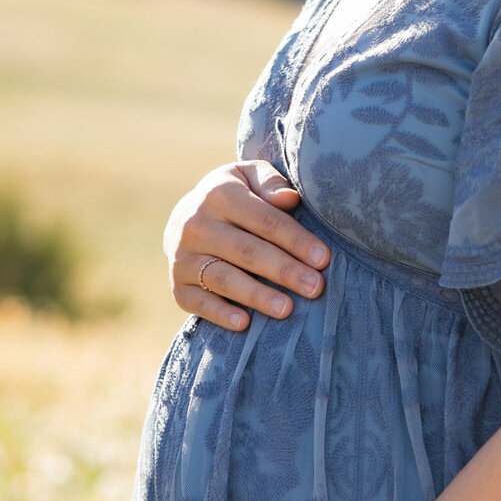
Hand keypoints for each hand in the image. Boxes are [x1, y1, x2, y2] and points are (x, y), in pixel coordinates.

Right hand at [166, 161, 328, 332]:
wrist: (186, 217)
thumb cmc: (234, 197)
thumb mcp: (249, 178)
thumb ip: (270, 184)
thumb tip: (289, 199)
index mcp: (219, 194)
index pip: (264, 220)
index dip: (295, 240)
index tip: (323, 258)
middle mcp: (196, 225)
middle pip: (247, 251)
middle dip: (284, 271)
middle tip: (315, 287)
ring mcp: (183, 257)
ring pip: (223, 278)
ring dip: (256, 295)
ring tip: (287, 308)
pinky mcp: (177, 285)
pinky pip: (198, 302)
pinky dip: (219, 313)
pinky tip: (244, 323)